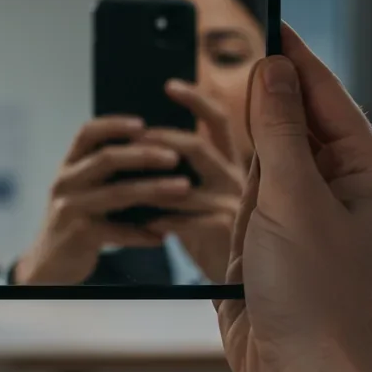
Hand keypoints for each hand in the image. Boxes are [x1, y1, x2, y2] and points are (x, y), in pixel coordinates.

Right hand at [14, 116, 190, 283]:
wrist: (49, 263)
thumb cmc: (76, 221)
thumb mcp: (81, 191)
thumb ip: (103, 173)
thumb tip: (151, 151)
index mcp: (68, 166)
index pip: (87, 133)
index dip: (114, 124)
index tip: (143, 123)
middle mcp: (66, 182)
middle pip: (106, 158)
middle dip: (144, 154)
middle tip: (174, 157)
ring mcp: (70, 208)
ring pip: (117, 193)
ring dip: (154, 189)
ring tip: (182, 188)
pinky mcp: (79, 235)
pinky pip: (118, 231)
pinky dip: (143, 233)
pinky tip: (164, 235)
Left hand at [143, 80, 246, 281]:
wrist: (241, 286)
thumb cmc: (215, 238)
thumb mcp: (204, 197)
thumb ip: (188, 172)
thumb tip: (146, 144)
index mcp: (233, 166)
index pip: (219, 121)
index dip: (196, 100)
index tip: (169, 85)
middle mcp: (238, 181)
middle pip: (199, 146)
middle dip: (163, 139)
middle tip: (136, 137)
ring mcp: (234, 207)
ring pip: (188, 184)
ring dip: (154, 182)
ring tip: (129, 181)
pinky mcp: (225, 234)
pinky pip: (186, 221)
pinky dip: (163, 220)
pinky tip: (147, 223)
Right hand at [216, 25, 371, 371]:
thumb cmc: (319, 296)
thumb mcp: (294, 199)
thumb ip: (278, 130)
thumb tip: (272, 69)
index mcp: (365, 170)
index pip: (325, 94)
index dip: (293, 57)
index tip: (267, 19)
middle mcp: (339, 188)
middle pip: (289, 126)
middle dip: (261, 130)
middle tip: (243, 123)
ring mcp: (306, 218)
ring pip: (259, 168)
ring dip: (247, 191)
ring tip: (261, 232)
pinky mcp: (276, 247)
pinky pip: (245, 209)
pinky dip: (235, 219)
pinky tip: (244, 248)